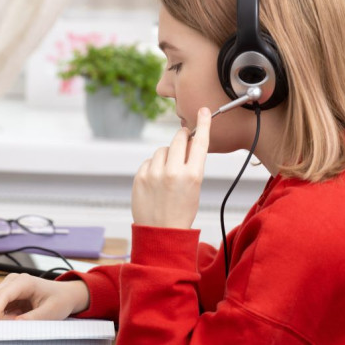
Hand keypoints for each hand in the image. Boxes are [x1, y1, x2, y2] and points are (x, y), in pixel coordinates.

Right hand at [0, 274, 89, 320]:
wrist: (65, 295)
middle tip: (15, 325)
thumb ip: (33, 319)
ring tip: (19, 320)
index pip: (0, 296)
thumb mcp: (50, 312)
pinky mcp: (7, 293)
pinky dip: (1, 316)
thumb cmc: (60, 300)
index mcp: (23, 281)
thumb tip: (14, 325)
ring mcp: (8, 286)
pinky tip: (17, 317)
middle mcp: (12, 280)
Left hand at [131, 107, 211, 227]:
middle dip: (183, 138)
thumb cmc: (181, 212)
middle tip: (184, 140)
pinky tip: (156, 181)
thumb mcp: (195, 189)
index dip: (203, 125)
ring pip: (163, 150)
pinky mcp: (140, 176)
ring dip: (167, 156)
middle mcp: (173, 172)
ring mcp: (154, 174)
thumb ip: (192, 165)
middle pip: (179, 139)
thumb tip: (189, 143)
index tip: (203, 111)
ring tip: (168, 174)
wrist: (161, 233)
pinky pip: (149, 161)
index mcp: (193, 176)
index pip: (200, 143)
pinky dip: (153, 166)